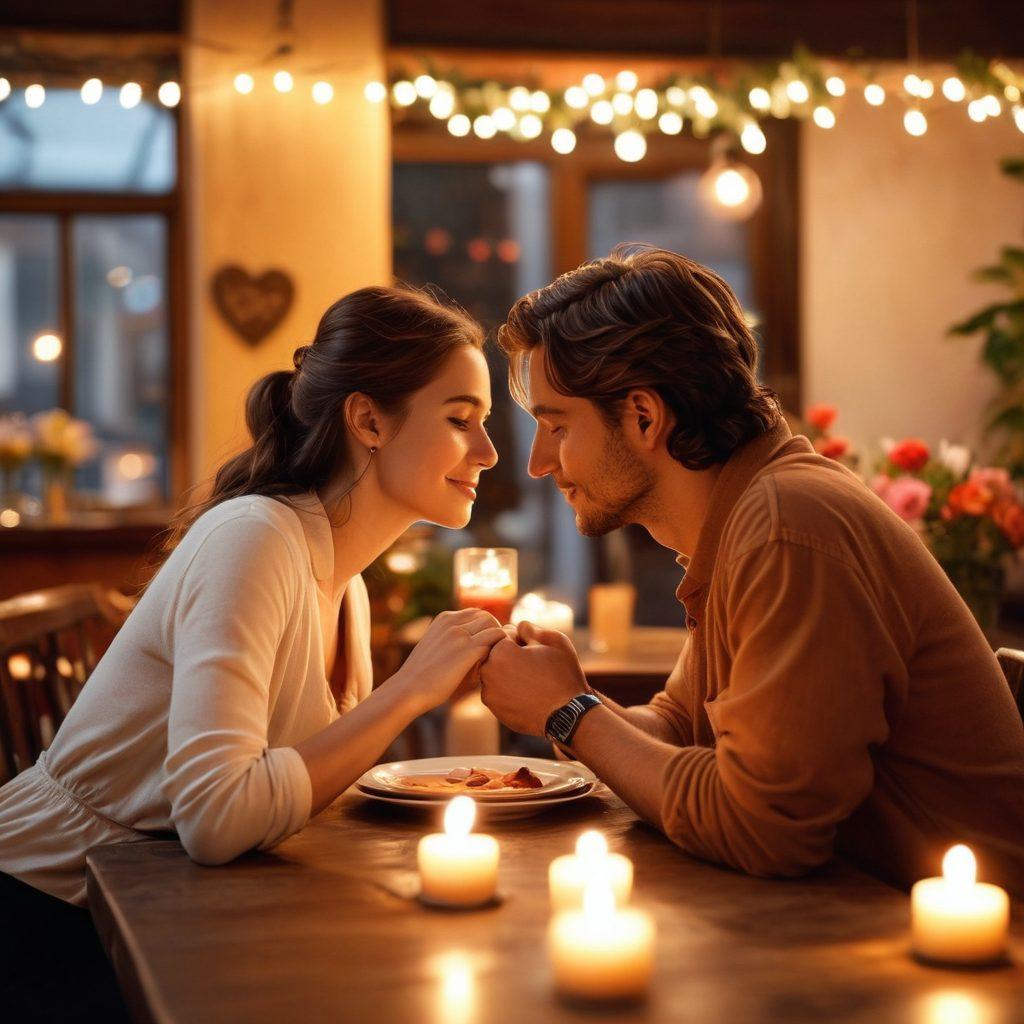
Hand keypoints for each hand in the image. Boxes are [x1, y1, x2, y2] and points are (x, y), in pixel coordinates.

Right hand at [393, 609, 506, 713]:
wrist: (408, 690)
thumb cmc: (423, 676)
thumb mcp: (436, 647)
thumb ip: (453, 639)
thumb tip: (476, 643)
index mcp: (445, 618)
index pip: (477, 613)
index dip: (485, 629)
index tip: (485, 647)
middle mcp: (453, 621)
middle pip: (488, 617)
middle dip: (494, 634)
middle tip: (491, 656)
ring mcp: (460, 634)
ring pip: (495, 626)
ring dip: (497, 643)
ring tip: (490, 662)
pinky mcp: (467, 650)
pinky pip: (496, 640)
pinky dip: (498, 652)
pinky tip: (488, 669)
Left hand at [479, 620, 589, 734]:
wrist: (568, 714)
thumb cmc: (563, 675)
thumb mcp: (554, 640)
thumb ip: (530, 628)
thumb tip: (516, 628)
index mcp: (500, 652)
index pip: (505, 635)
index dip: (522, 640)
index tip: (535, 650)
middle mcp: (488, 673)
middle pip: (496, 654)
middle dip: (511, 655)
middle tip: (534, 665)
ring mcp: (489, 694)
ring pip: (496, 674)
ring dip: (508, 673)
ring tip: (532, 681)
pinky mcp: (495, 709)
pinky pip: (499, 692)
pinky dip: (509, 691)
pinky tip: (528, 694)